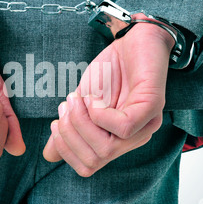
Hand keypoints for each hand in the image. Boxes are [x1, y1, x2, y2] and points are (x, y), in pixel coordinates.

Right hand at [43, 14, 174, 176]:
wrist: (131, 38)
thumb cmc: (109, 71)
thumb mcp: (81, 103)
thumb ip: (69, 128)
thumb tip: (49, 155)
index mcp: (117, 141)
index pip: (88, 166)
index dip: (65, 149)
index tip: (57, 123)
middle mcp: (133, 139)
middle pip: (93, 161)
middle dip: (69, 134)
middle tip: (67, 107)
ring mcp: (145, 125)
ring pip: (106, 148)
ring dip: (82, 122)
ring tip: (78, 99)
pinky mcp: (152, 107)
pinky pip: (123, 127)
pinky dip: (100, 114)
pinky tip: (94, 97)